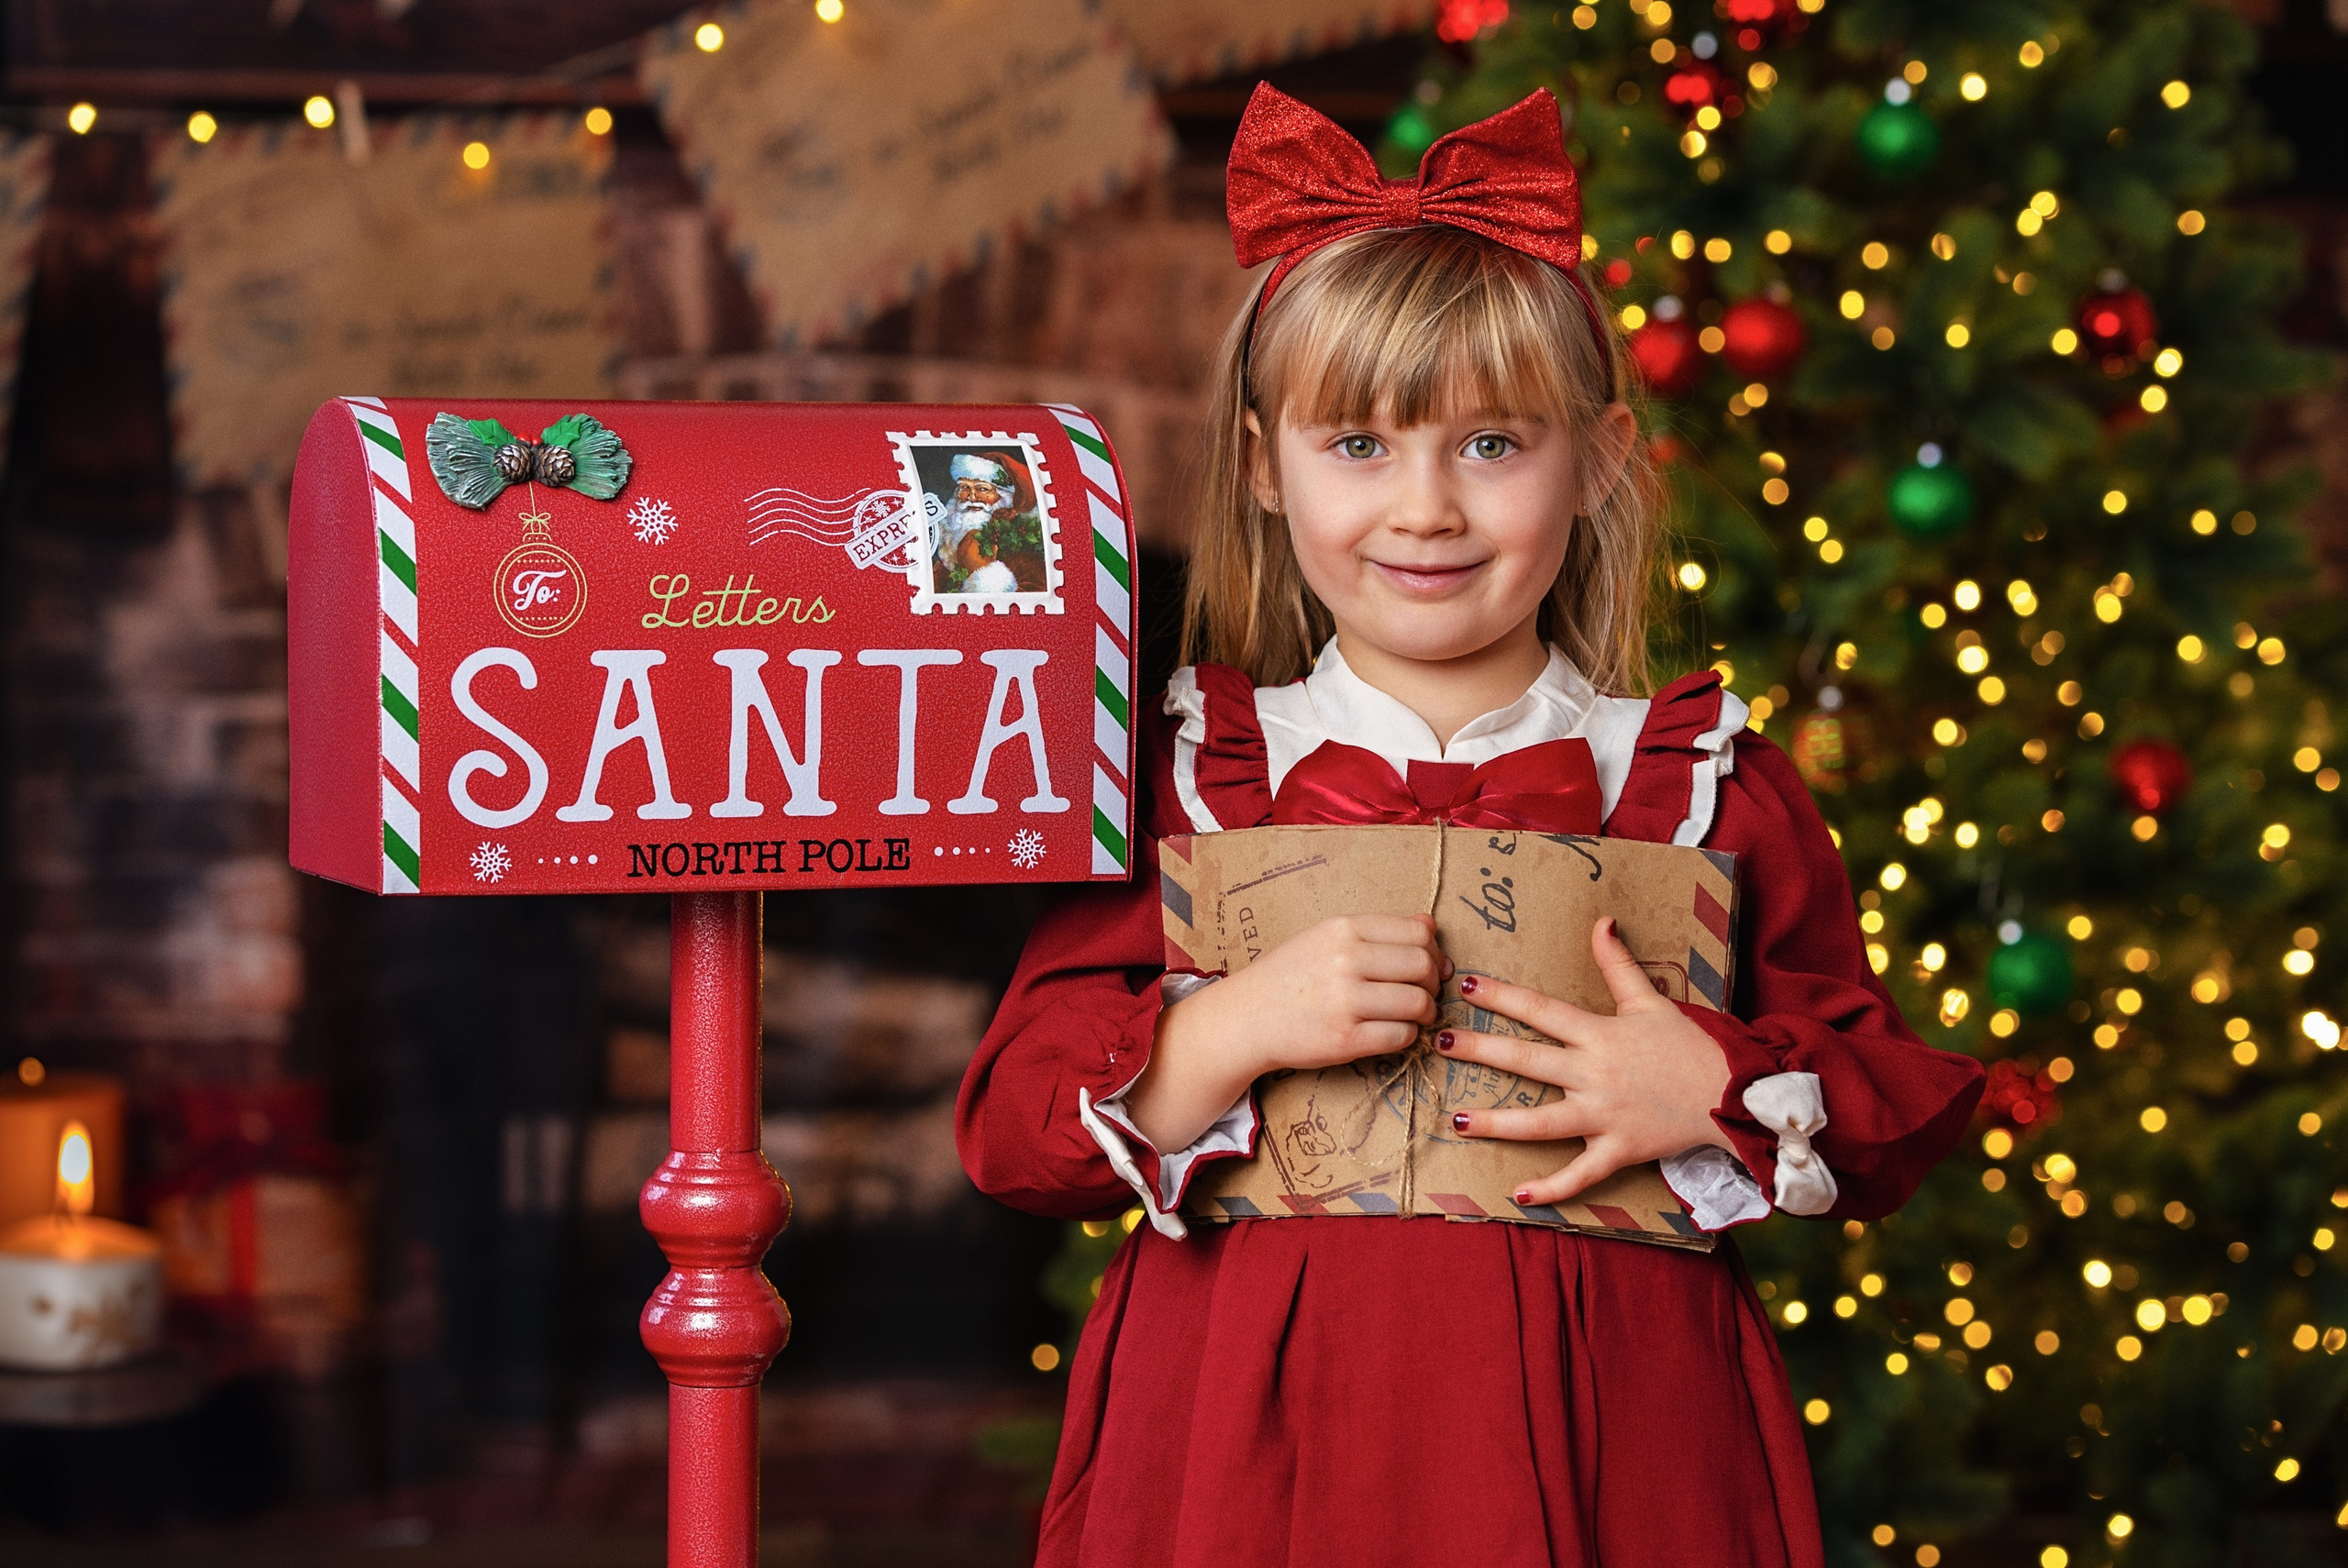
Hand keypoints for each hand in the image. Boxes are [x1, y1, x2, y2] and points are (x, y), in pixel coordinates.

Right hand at [1124, 914, 1446, 1152]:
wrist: (1246, 1018)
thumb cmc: (1290, 976)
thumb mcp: (1326, 938)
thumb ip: (1377, 931)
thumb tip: (1430, 926)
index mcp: (1343, 929)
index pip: (1417, 933)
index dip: (1433, 950)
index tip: (1430, 964)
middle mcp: (1345, 960)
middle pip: (1423, 966)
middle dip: (1434, 982)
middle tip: (1426, 992)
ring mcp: (1345, 1001)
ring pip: (1418, 1002)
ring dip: (1426, 1011)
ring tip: (1417, 1015)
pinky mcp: (1345, 1039)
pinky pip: (1401, 1035)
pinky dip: (1409, 1035)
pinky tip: (1397, 1031)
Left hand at [1439, 916, 1730, 1206]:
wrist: (1732, 1094)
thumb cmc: (1688, 1047)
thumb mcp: (1651, 1001)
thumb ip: (1618, 965)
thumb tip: (1601, 922)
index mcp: (1600, 1035)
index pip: (1542, 1010)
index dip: (1503, 995)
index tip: (1466, 985)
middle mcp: (1594, 1074)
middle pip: (1528, 1060)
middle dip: (1481, 1049)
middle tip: (1439, 1041)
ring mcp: (1604, 1116)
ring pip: (1542, 1122)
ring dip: (1497, 1123)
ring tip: (1456, 1122)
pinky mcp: (1618, 1150)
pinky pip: (1580, 1173)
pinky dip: (1552, 1187)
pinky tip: (1519, 1194)